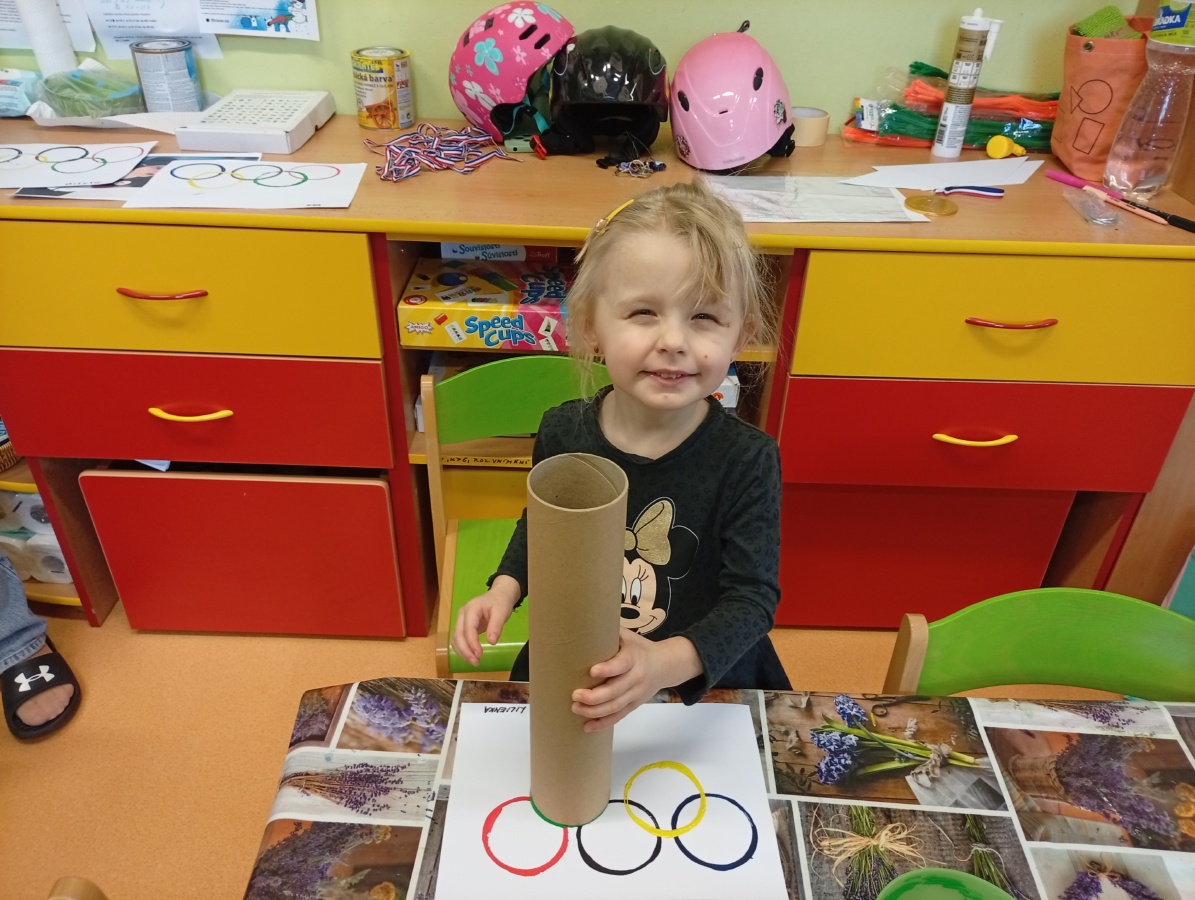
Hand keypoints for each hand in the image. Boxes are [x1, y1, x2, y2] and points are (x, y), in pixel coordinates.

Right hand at [450, 575, 520, 666]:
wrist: (499, 595)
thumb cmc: (500, 602)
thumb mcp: (502, 612)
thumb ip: (496, 626)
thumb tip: (491, 642)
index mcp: (471, 609)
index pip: (468, 628)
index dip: (472, 643)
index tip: (479, 654)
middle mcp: (462, 615)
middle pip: (458, 635)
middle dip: (465, 651)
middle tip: (476, 662)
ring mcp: (461, 620)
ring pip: (456, 639)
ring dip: (463, 652)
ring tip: (475, 662)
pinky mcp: (464, 626)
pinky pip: (460, 640)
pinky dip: (463, 649)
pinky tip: (471, 656)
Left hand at [571, 631, 700, 731]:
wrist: (665, 665)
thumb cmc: (639, 648)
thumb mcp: (628, 636)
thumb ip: (609, 632)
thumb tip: (582, 619)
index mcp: (634, 657)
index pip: (621, 664)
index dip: (608, 669)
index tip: (592, 671)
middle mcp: (636, 677)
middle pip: (616, 691)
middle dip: (595, 696)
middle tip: (575, 695)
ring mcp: (636, 694)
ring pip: (615, 706)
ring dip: (594, 711)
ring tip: (575, 708)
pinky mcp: (634, 705)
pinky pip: (618, 716)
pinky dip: (603, 723)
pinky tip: (587, 726)